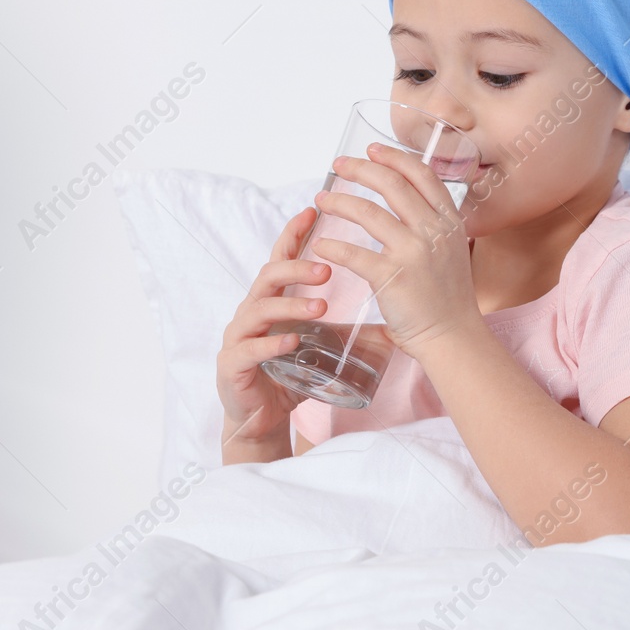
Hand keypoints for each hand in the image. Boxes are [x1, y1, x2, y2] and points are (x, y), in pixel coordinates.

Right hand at [215, 205, 330, 447]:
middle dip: (297, 267)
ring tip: (320, 306)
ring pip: (260, 309)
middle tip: (326, 268)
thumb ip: (347, 329)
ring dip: (291, 304)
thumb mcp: (322, 347)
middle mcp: (252, 311)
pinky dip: (272, 343)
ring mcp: (239, 337)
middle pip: (268, 275)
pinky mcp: (232, 365)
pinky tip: (292, 341)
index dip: (293, 234)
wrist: (262, 418)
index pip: (280, 257)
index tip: (312, 211)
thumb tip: (396, 320)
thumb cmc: (291, 375)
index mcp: (272, 299)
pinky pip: (249, 349)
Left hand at [310, 142, 478, 355]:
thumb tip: (407, 201)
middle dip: (360, 169)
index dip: (394, 157)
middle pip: (392, 184)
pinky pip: (352, 253)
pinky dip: (332, 247)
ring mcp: (413, 253)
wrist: (452, 335)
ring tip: (323, 199)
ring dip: (339, 202)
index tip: (371, 150)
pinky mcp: (392, 277)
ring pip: (368, 212)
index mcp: (449, 220)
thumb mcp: (452, 249)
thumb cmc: (448, 297)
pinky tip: (321, 245)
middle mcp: (433, 231)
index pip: (421, 174)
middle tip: (339, 165)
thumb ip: (433, 224)